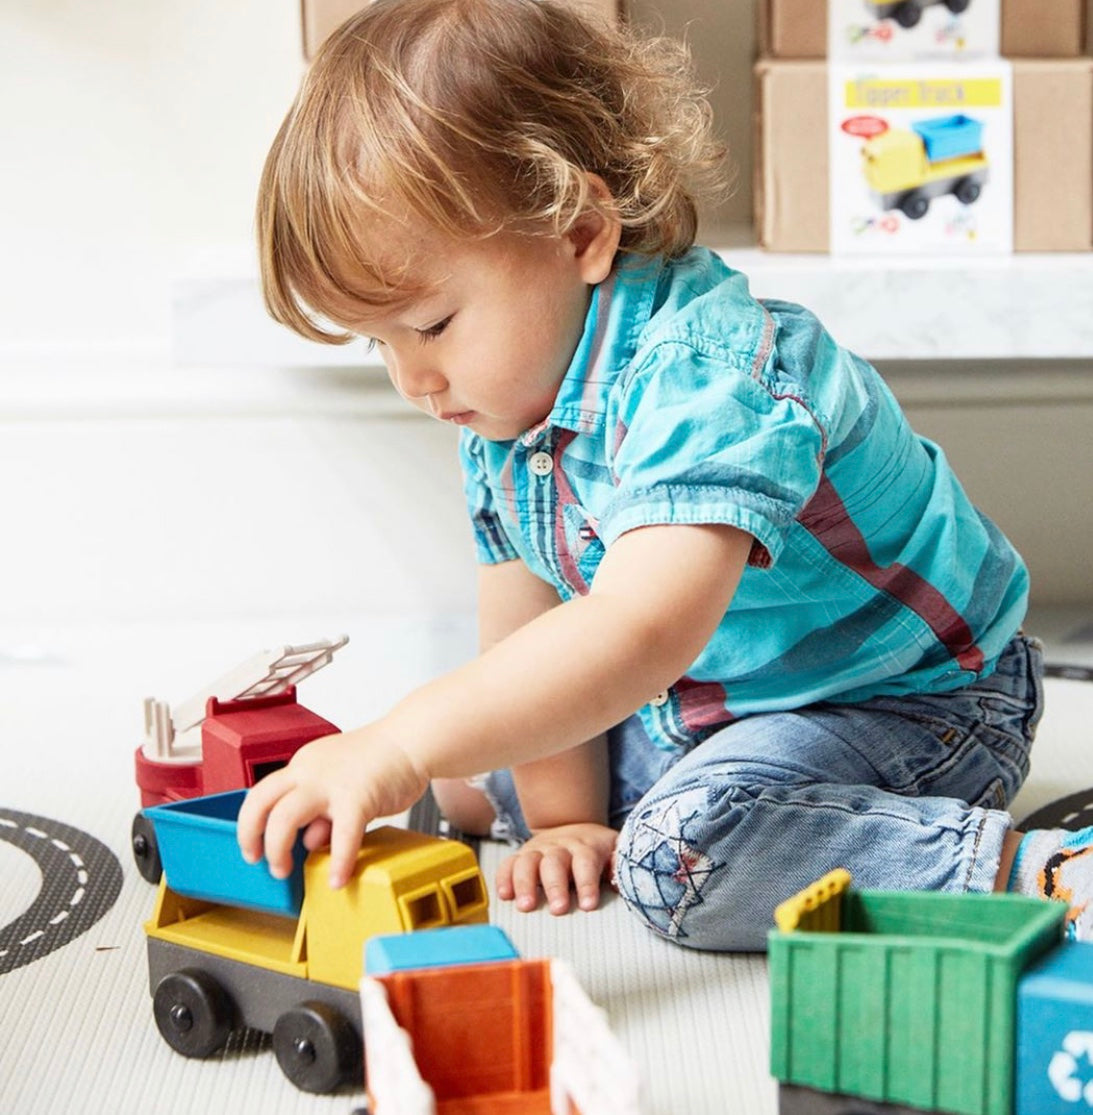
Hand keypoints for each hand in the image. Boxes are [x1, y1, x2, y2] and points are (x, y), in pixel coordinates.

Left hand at [236, 723, 428, 887]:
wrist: (412, 740)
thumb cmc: (381, 759)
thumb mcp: (338, 779)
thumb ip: (321, 807)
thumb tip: (310, 839)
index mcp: (304, 765)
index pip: (263, 793)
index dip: (251, 822)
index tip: (253, 845)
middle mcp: (310, 771)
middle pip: (261, 802)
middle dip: (251, 836)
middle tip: (259, 860)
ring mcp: (331, 784)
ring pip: (285, 817)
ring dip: (278, 850)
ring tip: (287, 870)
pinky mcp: (358, 798)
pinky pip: (341, 837)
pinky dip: (337, 862)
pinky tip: (338, 879)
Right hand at [496, 823, 617, 914]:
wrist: (573, 828)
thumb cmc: (597, 850)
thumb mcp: (614, 851)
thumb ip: (619, 865)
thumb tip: (622, 881)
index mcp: (586, 846)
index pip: (586, 861)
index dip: (587, 882)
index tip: (588, 905)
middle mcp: (560, 846)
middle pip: (555, 862)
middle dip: (555, 886)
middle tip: (558, 909)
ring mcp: (538, 850)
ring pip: (528, 861)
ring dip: (525, 883)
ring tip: (526, 906)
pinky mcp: (522, 856)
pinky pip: (509, 863)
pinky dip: (504, 878)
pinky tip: (505, 896)